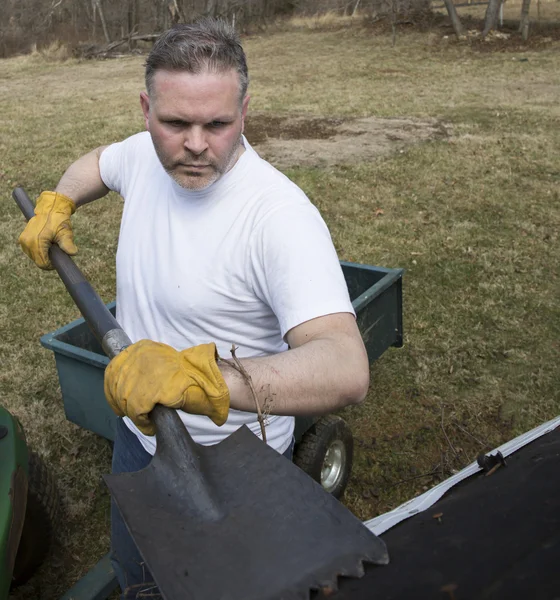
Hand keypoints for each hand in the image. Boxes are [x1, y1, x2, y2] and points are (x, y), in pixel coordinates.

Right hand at [18, 191, 77, 269]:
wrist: (50, 207)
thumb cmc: (59, 220)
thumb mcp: (65, 232)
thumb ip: (67, 244)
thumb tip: (73, 253)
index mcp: (36, 242)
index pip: (42, 264)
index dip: (51, 265)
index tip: (59, 259)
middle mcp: (27, 242)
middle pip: (38, 261)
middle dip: (48, 259)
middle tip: (57, 251)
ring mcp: (23, 240)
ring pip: (34, 257)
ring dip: (43, 255)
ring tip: (51, 245)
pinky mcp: (22, 238)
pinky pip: (30, 251)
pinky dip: (38, 251)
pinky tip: (46, 244)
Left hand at [104, 339, 229, 435]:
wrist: (212, 383)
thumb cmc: (189, 379)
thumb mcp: (161, 366)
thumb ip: (142, 370)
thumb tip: (116, 383)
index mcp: (142, 347)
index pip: (113, 369)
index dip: (113, 388)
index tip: (118, 401)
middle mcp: (141, 356)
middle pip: (116, 385)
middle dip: (122, 403)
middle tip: (136, 414)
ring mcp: (146, 372)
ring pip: (125, 399)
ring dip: (134, 414)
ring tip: (146, 420)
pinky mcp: (152, 390)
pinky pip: (137, 412)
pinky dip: (142, 423)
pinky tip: (151, 426)